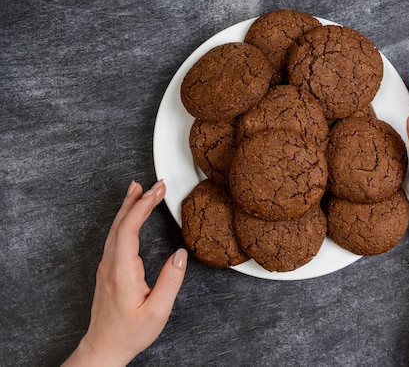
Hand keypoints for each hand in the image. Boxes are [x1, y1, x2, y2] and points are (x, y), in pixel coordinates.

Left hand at [64, 180, 187, 366]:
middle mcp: (110, 264)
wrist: (104, 347)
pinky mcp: (108, 270)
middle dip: (138, 199)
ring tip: (140, 190)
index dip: (143, 206)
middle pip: (120, 223)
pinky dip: (125, 220)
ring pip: (115, 228)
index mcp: (122, 271)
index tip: (158, 190)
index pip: (130, 228)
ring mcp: (106, 266)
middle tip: (155, 184)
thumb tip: (181, 255)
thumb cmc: (130, 333)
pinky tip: (130, 215)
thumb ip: (170, 281)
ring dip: (129, 207)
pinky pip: (114, 236)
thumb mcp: (157, 311)